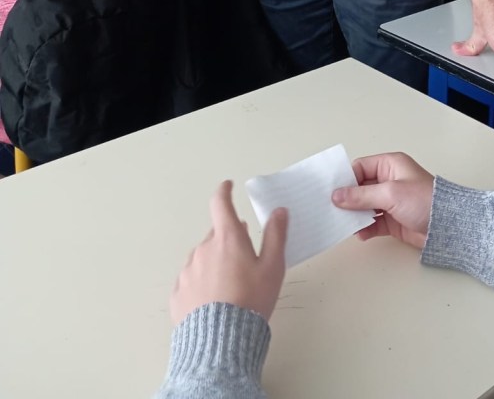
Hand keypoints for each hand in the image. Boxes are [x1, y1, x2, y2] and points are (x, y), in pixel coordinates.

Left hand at [170, 181, 287, 325]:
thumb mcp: (272, 268)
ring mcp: (187, 272)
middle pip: (216, 235)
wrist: (220, 343)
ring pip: (203, 258)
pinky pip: (191, 281)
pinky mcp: (178, 294)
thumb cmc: (251, 301)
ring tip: (230, 287)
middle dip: (228, 239)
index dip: (225, 191)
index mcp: (226, 239)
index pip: (221, 204)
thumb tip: (278, 212)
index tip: (228, 186)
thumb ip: (275, 236)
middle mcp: (203, 250)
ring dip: (214, 262)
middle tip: (244, 258)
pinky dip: (201, 283)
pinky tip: (213, 301)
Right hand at [332, 152, 433, 249]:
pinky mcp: (393, 220)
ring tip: (344, 223)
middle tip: (332, 209)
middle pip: (360, 188)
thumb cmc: (424, 201)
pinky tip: (361, 233)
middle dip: (347, 199)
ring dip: (355, 215)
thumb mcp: (390, 193)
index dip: (346, 179)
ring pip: (365, 206)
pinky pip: (373, 222)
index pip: (360, 168)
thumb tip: (337, 195)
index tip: (332, 192)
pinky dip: (365, 228)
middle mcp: (389, 181)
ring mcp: (391, 201)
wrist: (447, 227)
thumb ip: (361, 195)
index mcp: (390, 165)